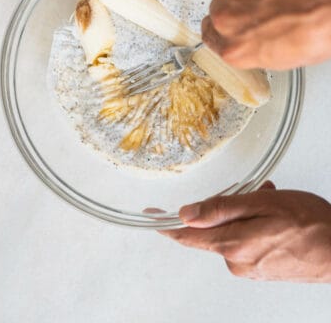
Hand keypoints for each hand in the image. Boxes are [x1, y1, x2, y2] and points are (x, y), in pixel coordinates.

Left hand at [159, 182, 330, 281]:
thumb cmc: (310, 226)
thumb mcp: (262, 204)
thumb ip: (221, 209)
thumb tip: (187, 213)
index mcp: (232, 244)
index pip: (186, 235)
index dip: (165, 224)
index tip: (151, 215)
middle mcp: (236, 260)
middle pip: (212, 229)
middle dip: (225, 208)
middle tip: (250, 192)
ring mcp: (249, 267)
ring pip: (232, 232)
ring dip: (244, 214)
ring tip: (270, 202)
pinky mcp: (260, 268)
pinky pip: (246, 241)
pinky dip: (254, 225)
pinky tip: (274, 218)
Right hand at [202, 0, 330, 69]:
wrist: (330, 2)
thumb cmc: (315, 32)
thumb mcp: (280, 57)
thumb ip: (253, 46)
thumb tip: (255, 37)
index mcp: (233, 49)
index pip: (210, 36)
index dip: (220, 29)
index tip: (224, 25)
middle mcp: (226, 19)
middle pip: (219, 8)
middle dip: (237, 6)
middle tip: (262, 7)